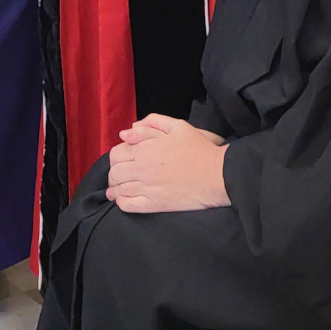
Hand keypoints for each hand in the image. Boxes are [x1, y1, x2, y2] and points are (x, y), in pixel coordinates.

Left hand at [106, 114, 229, 212]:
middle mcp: (142, 168)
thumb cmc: (199, 149)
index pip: (117, 154)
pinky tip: (123, 201)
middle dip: (113, 174)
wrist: (217, 174)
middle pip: (115, 172)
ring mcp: (148, 187)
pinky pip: (130, 205)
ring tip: (114, 191)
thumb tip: (126, 133)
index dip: (116, 158)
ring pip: (120, 189)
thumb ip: (151, 123)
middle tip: (117, 177)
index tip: (120, 162)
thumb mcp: (178, 126)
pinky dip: (122, 203)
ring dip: (114, 189)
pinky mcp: (156, 204)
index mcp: (145, 148)